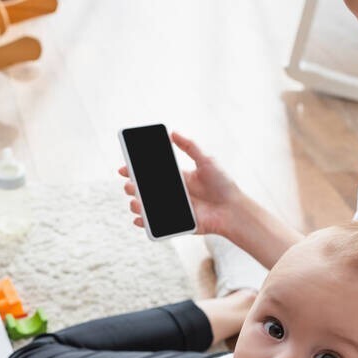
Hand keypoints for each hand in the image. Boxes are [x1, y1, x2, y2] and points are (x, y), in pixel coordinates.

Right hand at [119, 131, 242, 237]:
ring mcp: (173, 209)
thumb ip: (190, 146)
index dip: (135, 171)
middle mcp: (173, 194)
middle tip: (130, 186)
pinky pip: (156, 225)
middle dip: (132, 188)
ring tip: (136, 201)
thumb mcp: (206, 160)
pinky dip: (144, 223)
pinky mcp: (176, 224)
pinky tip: (139, 218)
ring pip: (147, 207)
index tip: (124, 169)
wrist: (233, 209)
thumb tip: (172, 132)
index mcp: (177, 178)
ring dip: (136, 204)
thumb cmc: (223, 184)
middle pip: (145, 190)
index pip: (151, 173)